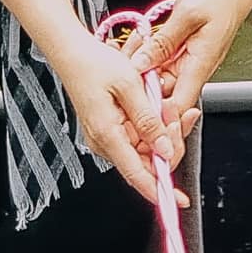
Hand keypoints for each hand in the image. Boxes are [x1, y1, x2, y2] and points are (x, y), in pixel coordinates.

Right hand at [51, 26, 183, 205]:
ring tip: (167, 104)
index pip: (137, 174)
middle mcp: (105, 142)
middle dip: (169, 143)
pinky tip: (159, 106)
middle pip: (147, 161)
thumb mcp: (130, 86)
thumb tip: (165, 150)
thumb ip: (149, 120)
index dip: (160, 190)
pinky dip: (153, 124)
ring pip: (145, 147)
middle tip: (179, 116)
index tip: (178, 200)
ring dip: (162, 130)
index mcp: (107, 135)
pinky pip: (138, 135)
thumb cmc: (94, 64)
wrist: (72, 52)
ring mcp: (107, 136)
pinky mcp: (110, 128)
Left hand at [138, 0, 251, 142]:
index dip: (158, 114)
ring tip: (128, 50)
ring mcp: (188, 64)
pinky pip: (161, 64)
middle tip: (122, 64)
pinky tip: (137, 44)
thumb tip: (141, 63)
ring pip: (159, 79)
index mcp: (200, 65)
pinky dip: (147, 56)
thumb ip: (162, 41)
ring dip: (142, 68)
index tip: (136, 106)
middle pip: (163, 94)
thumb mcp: (186, 13)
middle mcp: (194, 70)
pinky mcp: (182, 56)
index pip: (179, 105)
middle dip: (140, 83)